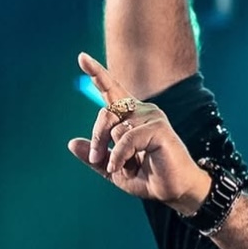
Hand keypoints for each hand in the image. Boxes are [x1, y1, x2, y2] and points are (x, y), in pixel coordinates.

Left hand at [68, 52, 210, 212]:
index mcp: (132, 116)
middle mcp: (143, 110)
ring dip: (113, 152)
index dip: (97, 74)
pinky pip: (126, 138)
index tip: (81, 57)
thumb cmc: (150, 178)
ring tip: (124, 167)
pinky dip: (119, 156)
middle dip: (97, 137)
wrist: (176, 191)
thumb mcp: (114, 169)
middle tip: (98, 158)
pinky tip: (119, 168)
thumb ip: (96, 156)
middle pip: (106, 112)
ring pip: (115, 128)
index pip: (112, 90)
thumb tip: (72, 143)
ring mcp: (152, 116)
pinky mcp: (158, 128)